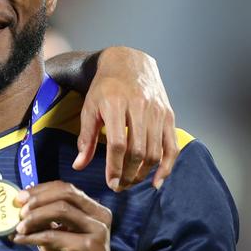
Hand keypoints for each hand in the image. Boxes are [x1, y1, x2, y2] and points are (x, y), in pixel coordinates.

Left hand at [12, 182, 124, 250]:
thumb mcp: (57, 239)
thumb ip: (45, 223)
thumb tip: (20, 207)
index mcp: (94, 210)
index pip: (66, 188)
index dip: (40, 190)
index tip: (19, 197)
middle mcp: (99, 216)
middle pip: (65, 193)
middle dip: (36, 199)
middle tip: (17, 209)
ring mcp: (96, 231)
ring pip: (60, 210)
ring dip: (34, 216)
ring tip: (18, 227)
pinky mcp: (88, 248)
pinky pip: (54, 236)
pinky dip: (33, 236)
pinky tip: (20, 240)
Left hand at [75, 47, 176, 190]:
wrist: (129, 63)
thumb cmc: (105, 88)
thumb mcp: (89, 108)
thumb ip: (86, 138)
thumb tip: (79, 166)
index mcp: (117, 104)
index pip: (119, 144)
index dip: (115, 167)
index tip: (110, 183)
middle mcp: (141, 108)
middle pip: (139, 151)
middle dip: (129, 174)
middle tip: (119, 187)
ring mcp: (158, 112)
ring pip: (155, 151)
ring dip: (144, 173)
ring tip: (131, 182)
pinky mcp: (169, 115)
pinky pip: (172, 145)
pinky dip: (167, 166)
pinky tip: (157, 181)